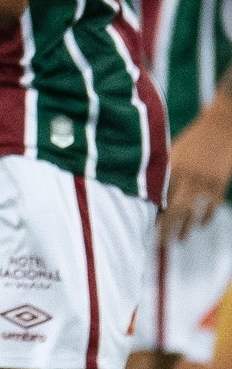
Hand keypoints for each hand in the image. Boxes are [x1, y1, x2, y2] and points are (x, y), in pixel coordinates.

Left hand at [161, 98, 231, 241]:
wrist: (221, 126)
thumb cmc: (192, 139)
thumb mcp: (173, 152)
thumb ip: (165, 172)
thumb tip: (153, 195)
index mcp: (171, 167)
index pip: (160, 197)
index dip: (154, 214)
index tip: (147, 227)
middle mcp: (187, 176)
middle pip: (176, 209)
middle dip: (168, 229)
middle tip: (162, 242)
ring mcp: (205, 181)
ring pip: (195, 212)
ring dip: (187, 228)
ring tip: (180, 239)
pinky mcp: (220, 183)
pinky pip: (211, 207)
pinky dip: (205, 218)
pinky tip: (199, 225)